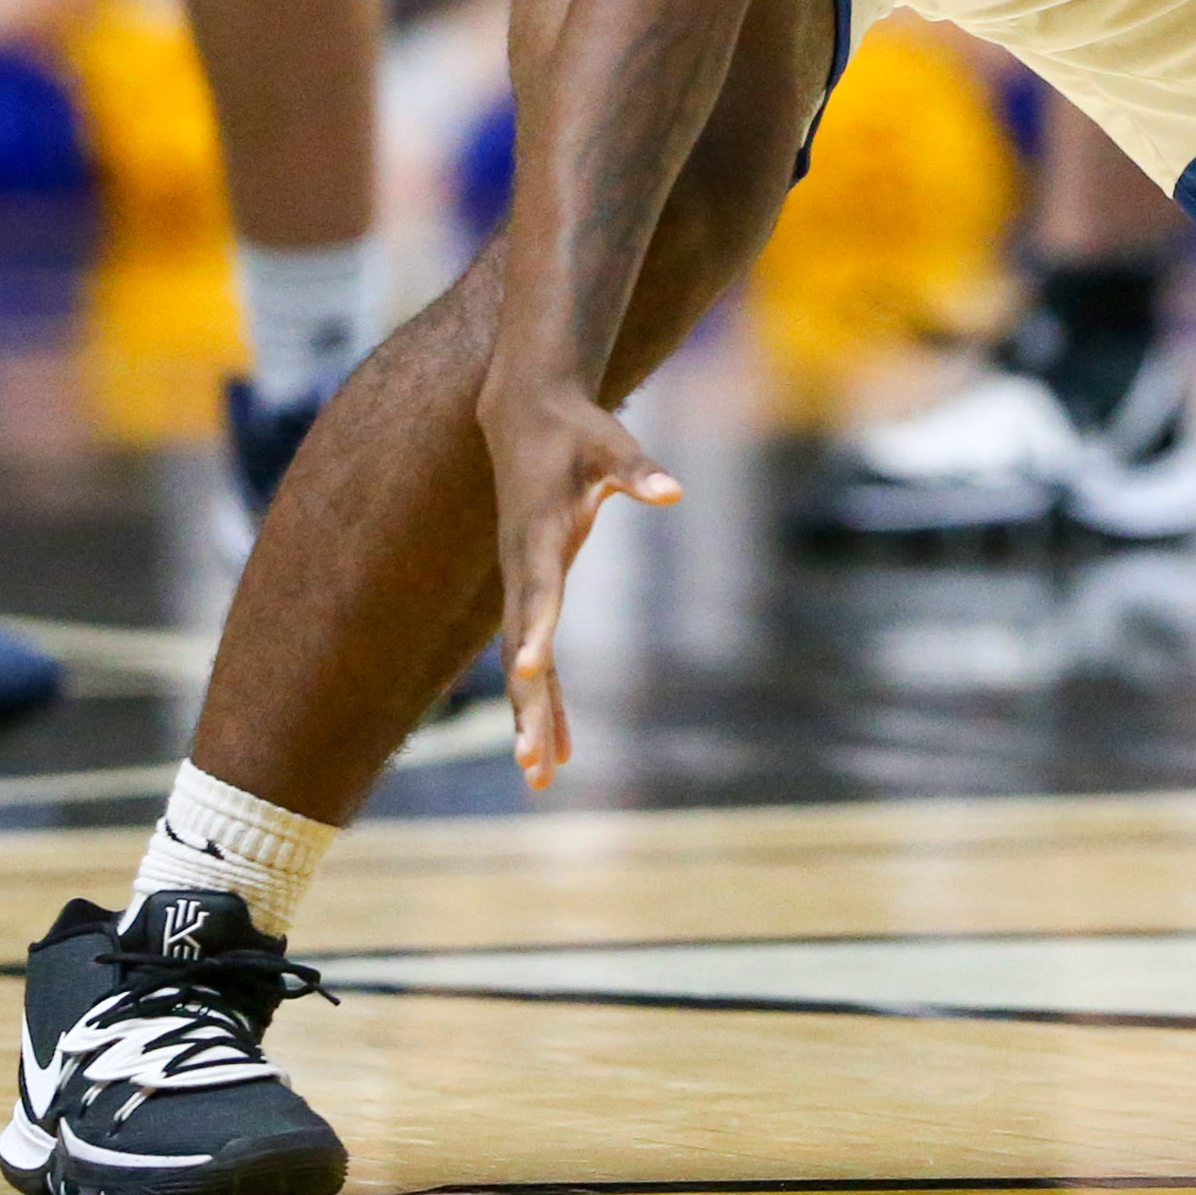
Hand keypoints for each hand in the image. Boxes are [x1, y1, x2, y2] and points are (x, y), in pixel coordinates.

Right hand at [478, 378, 680, 789]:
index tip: (529, 672)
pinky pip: (538, 656)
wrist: (525, 417)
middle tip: (532, 761)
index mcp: (536, 534)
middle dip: (529, 705)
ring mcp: (522, 585)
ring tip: (540, 777)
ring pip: (525, 664)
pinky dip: (550, 698)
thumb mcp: (609, 443)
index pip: (536, 591)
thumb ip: (638, 469)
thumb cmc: (574, 430)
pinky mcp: (532, 591)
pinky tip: (563, 747)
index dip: (536, 630)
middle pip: (523, 648)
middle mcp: (520, 569)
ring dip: (533, 718)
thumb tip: (675, 491)